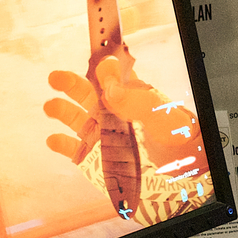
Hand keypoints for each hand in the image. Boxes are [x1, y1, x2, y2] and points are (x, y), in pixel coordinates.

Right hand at [45, 57, 203, 171]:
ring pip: (76, 118)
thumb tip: (109, 87)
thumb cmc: (179, 138)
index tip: (96, 63)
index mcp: (131, 95)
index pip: (110, 74)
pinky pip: (74, 150)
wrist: (187, 174)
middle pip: (86, 92)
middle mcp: (114, 112)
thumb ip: (135, 99)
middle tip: (56, 78)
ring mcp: (104, 135)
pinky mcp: (97, 159)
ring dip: (62, 110)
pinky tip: (54, 139)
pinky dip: (62, 144)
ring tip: (51, 107)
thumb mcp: (160, 112)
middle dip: (70, 83)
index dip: (101, 66)